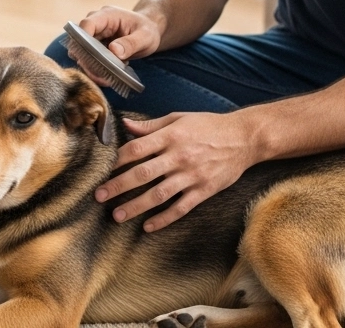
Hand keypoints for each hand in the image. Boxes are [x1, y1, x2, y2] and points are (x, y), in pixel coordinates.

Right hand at [71, 6, 162, 87]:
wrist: (149, 30)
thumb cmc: (147, 29)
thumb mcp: (145, 36)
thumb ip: (130, 43)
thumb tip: (114, 50)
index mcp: (107, 15)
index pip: (87, 24)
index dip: (83, 40)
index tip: (89, 59)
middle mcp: (97, 24)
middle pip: (80, 41)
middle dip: (87, 60)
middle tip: (101, 77)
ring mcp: (94, 35)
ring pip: (82, 52)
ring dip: (91, 68)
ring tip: (106, 80)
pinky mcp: (95, 46)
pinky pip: (89, 58)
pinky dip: (95, 69)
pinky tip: (107, 78)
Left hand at [94, 112, 256, 231]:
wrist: (244, 138)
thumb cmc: (209, 125)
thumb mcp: (179, 118)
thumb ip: (151, 126)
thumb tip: (125, 125)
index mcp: (170, 136)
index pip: (137, 148)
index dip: (117, 160)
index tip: (103, 169)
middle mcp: (179, 156)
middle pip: (143, 173)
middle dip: (119, 185)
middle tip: (100, 196)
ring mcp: (192, 175)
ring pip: (159, 194)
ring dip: (136, 206)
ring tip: (118, 216)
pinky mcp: (204, 190)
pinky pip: (181, 207)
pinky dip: (164, 218)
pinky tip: (149, 226)